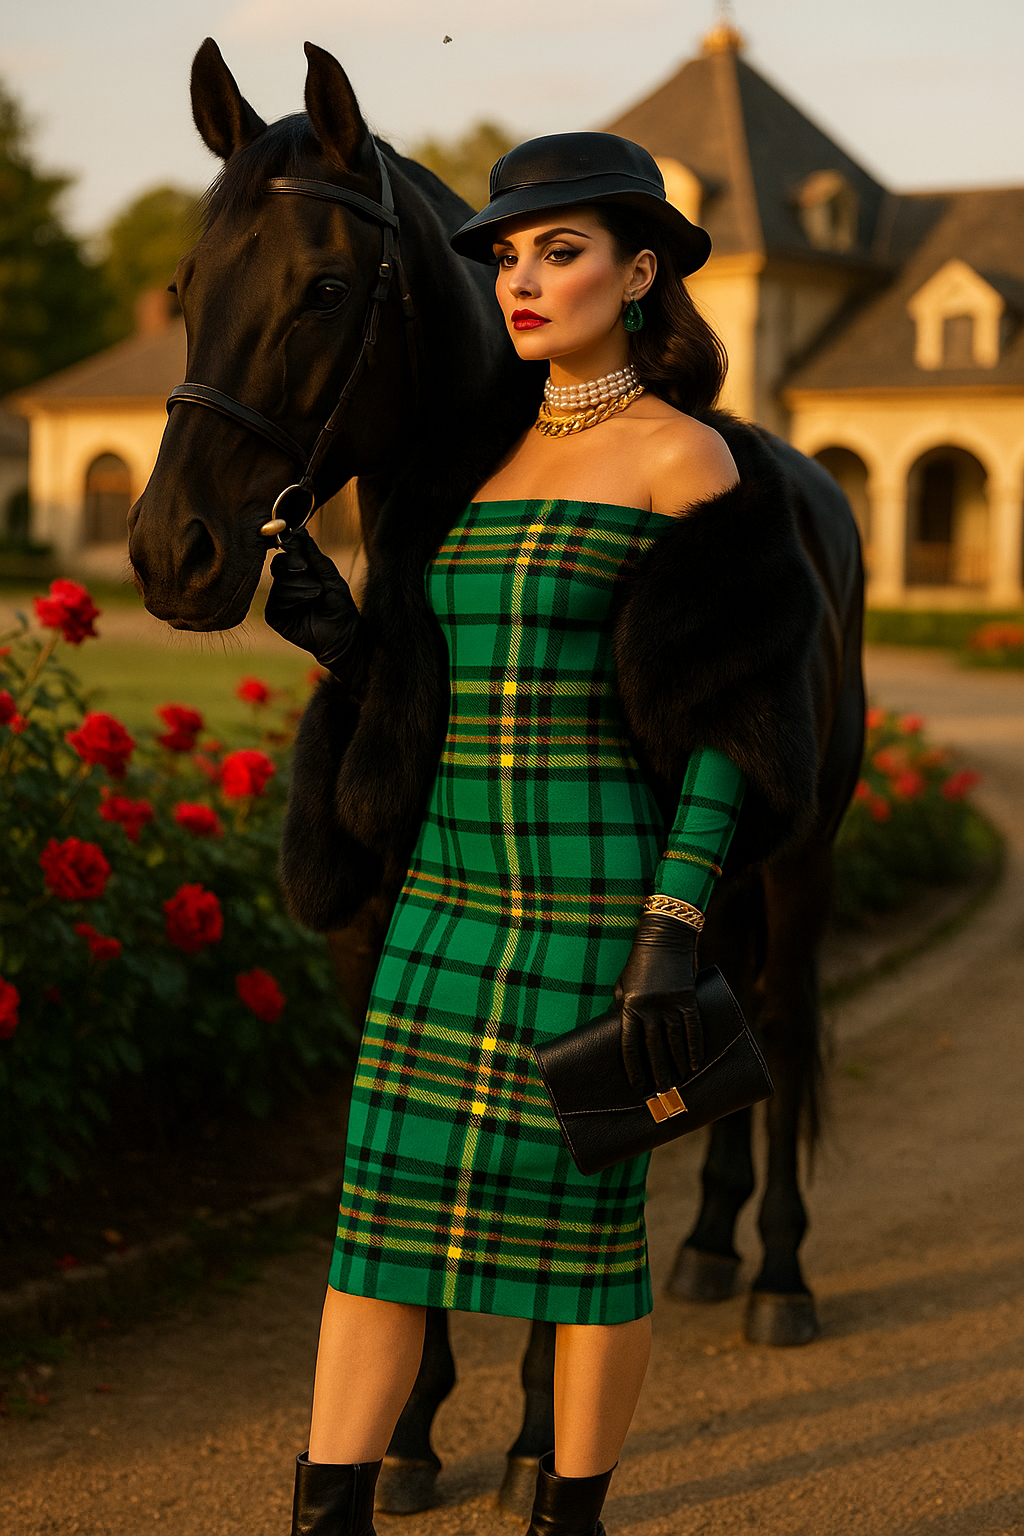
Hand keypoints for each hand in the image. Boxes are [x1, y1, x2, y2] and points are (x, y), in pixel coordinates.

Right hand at [264, 528, 364, 688]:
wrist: (343, 636)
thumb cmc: (340, 607)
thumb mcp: (332, 578)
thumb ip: (317, 558)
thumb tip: (302, 533)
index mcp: (298, 573)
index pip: (287, 552)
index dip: (290, 544)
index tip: (295, 538)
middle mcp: (285, 583)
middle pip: (279, 564)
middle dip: (295, 564)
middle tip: (307, 568)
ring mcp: (278, 599)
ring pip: (280, 582)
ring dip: (302, 585)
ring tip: (318, 595)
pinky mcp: (275, 614)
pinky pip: (277, 599)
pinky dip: (294, 598)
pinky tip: (307, 604)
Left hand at [615, 912, 701, 1092]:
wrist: (664, 937)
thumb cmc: (639, 962)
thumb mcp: (623, 985)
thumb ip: (622, 1009)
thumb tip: (622, 1035)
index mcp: (630, 1006)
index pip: (630, 1045)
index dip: (634, 1068)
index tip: (637, 1085)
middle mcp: (650, 1008)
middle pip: (654, 1048)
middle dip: (658, 1072)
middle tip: (661, 1091)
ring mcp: (670, 1004)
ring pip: (674, 1041)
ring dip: (677, 1064)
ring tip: (678, 1082)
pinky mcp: (688, 998)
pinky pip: (692, 1028)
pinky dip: (694, 1047)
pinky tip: (694, 1064)